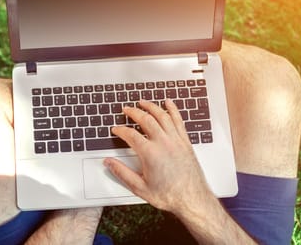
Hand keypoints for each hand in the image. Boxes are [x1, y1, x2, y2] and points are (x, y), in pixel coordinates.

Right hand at [104, 99, 210, 214]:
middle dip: (134, 112)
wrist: (192, 199)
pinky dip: (172, 109)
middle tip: (126, 109)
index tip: (116, 129)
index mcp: (150, 153)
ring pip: (162, 116)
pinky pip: (178, 120)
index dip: (121, 130)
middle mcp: (163, 143)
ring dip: (151, 106)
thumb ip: (122, 173)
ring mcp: (176, 140)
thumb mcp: (140, 187)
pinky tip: (168, 103)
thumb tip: (109, 163)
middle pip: (146, 119)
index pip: (131, 134)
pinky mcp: (185, 142)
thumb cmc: (169, 195)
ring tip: (143, 102)